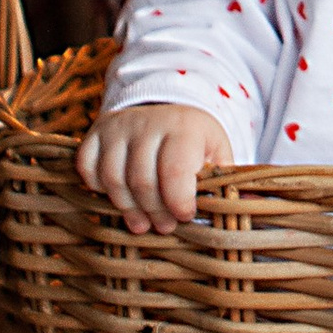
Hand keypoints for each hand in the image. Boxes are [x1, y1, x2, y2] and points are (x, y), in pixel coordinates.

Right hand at [75, 102, 232, 232]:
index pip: (175, 171)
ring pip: (113, 177)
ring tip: (141, 224)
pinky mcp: (96, 133)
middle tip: (164, 227)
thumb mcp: (218, 150)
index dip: (178, 202)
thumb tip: (245, 204)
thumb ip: (226, 178)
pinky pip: (87, 167)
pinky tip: (115, 197)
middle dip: (154, 211)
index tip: (186, 217)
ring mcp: (118, 127)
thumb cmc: (196, 139)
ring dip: (127, 207)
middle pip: (142, 180)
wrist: (165, 104)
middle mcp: (148, 123)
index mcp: (184, 127)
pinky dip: (98, 187)